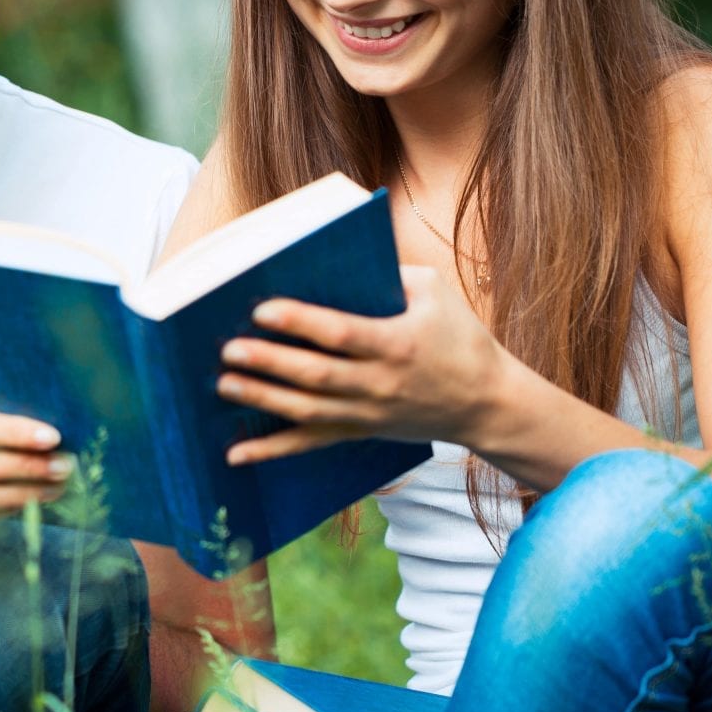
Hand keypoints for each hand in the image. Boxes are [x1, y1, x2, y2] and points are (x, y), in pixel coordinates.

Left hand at [217, 265, 507, 463]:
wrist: (487, 403)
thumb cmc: (460, 337)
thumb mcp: (435, 292)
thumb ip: (390, 273)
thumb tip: (335, 256)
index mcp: (399, 344)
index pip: (341, 334)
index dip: (300, 322)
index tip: (262, 309)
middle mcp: (380, 384)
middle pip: (315, 376)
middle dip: (269, 362)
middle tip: (229, 348)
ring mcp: (367, 414)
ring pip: (306, 411)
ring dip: (262, 398)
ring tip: (224, 383)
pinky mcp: (359, 432)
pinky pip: (309, 444)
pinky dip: (270, 451)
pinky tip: (234, 454)